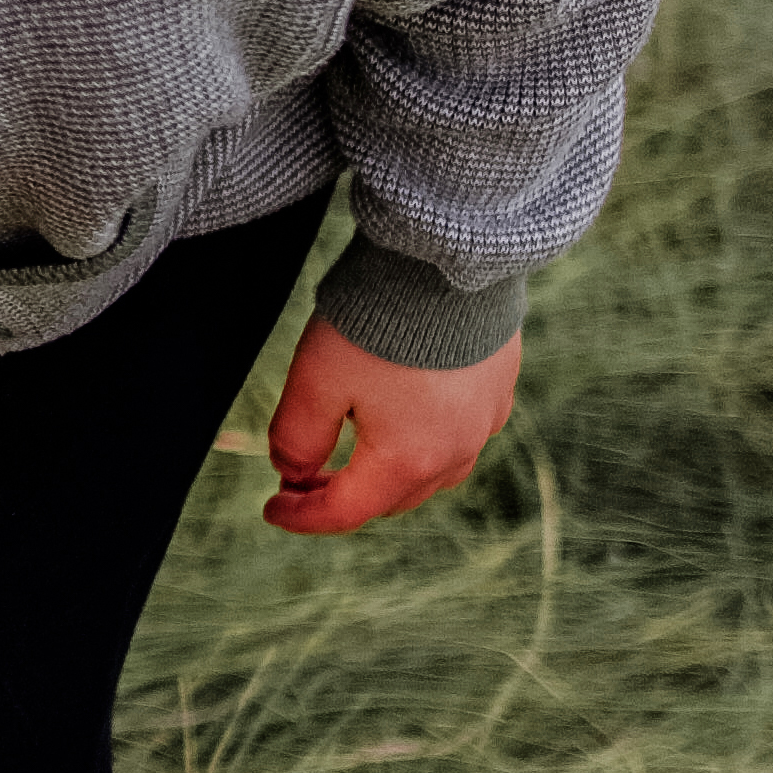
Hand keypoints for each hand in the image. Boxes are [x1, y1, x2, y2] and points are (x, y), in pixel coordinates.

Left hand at [263, 317, 519, 535]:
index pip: (345, 512)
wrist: (449, 255)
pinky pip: (460, 437)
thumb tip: (292, 472)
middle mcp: (455, 451)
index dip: (302, 517)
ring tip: (352, 450)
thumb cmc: (378, 320)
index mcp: (408, 460)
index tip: (272, 507)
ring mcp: (485, 420)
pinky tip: (402, 416)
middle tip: (303, 477)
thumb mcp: (315, 382)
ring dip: (388, 475)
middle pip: (389, 500)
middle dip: (344, 496)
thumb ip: (296, 439)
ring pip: (430, 475)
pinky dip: (425, 443)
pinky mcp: (500, 388)